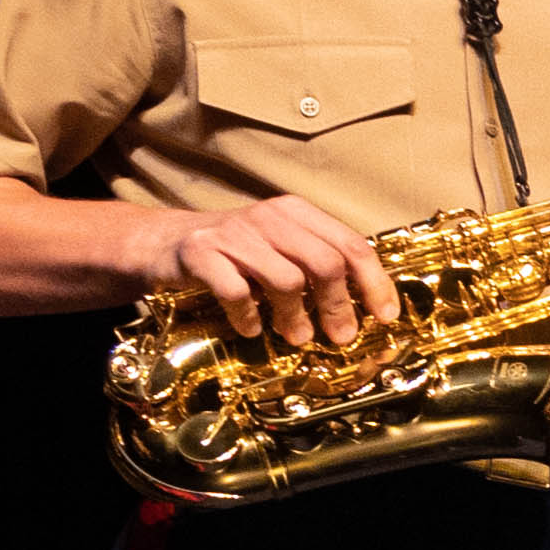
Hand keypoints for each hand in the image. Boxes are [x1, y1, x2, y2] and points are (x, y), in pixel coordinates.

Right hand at [143, 194, 398, 354]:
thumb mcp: (281, 249)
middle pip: (325, 263)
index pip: (352, 245)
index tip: (385, 317)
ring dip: (295, 317)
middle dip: (339, 306)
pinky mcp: (201, 253)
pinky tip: (251, 328)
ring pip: (286, 280)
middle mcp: (269, 216)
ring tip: (296, 336)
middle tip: (340, 337)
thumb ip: (318, 267)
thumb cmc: (236, 254)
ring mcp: (234, 233)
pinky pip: (236, 292)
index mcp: (297, 213)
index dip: (374, 284)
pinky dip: (248, 317)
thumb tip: (364, 310)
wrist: (165, 243)